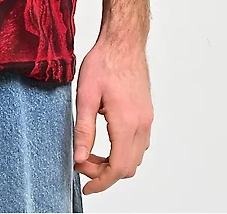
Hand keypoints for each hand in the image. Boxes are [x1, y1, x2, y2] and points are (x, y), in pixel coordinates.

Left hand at [73, 37, 153, 194]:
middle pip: (128, 167)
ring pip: (135, 157)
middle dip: (104, 173)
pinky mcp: (146, 113)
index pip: (117, 168)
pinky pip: (138, 144)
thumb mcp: (85, 95)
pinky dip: (123, 150)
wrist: (123, 41)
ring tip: (91, 152)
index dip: (101, 182)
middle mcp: (141, 125)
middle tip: (82, 163)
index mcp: (126, 123)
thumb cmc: (105, 62)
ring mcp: (147, 119)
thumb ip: (83, 129)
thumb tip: (79, 157)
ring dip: (114, 162)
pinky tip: (105, 139)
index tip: (86, 185)